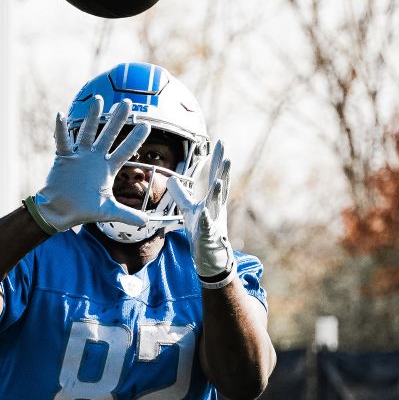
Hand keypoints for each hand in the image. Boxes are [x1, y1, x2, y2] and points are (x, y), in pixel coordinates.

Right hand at [25, 97, 151, 233]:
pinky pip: (63, 141)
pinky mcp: (65, 158)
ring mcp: (80, 156)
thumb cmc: (83, 210)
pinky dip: (61, 129)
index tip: (146, 125)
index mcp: (107, 168)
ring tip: (98, 101)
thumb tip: (146, 222)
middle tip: (128, 103)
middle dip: (118, 119)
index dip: (135, 139)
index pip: (125, 151)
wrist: (60, 212)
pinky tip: (60, 115)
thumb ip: (127, 214)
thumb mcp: (108, 211)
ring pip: (87, 132)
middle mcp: (95, 158)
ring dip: (92, 117)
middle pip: (109, 135)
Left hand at [167, 140, 235, 285]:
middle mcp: (215, 208)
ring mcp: (213, 221)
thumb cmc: (202, 231)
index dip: (218, 161)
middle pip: (220, 185)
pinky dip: (205, 220)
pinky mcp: (208, 236)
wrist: (210, 257)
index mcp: (212, 200)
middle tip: (227, 154)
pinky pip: (206, 227)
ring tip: (217, 181)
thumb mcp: (189, 210)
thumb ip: (181, 194)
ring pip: (215, 205)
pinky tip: (203, 213)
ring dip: (216, 193)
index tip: (220, 143)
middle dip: (223, 171)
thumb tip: (171, 179)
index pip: (216, 176)